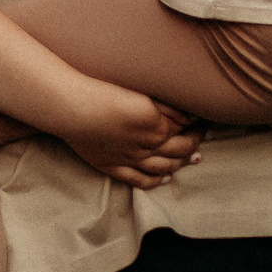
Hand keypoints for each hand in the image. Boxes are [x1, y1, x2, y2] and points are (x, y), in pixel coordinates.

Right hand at [57, 83, 200, 188]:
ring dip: (181, 163)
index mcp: (156, 124)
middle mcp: (148, 145)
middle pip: (179, 149)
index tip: (200, 119)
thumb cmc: (101, 90)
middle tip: (200, 137)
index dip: (195, 124)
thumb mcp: (140, 93)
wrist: (71, 107)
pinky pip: (141, 180)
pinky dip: (157, 181)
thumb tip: (189, 116)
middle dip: (193, 143)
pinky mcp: (113, 166)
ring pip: (164, 167)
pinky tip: (165, 178)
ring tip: (192, 158)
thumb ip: (166, 105)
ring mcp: (131, 159)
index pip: (184, 127)